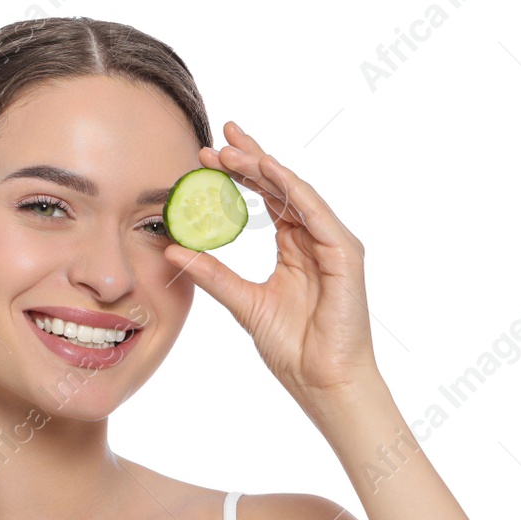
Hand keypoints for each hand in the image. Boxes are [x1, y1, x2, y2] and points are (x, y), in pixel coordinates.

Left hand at [161, 121, 379, 395]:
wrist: (322, 381)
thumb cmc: (293, 348)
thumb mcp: (243, 302)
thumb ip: (212, 274)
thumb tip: (175, 249)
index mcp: (295, 248)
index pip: (266, 198)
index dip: (239, 173)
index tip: (206, 155)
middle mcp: (316, 238)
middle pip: (280, 187)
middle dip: (249, 159)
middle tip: (217, 138)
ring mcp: (333, 244)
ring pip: (296, 193)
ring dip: (264, 168)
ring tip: (231, 150)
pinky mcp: (346, 254)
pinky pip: (316, 213)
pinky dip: (292, 190)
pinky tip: (269, 171)